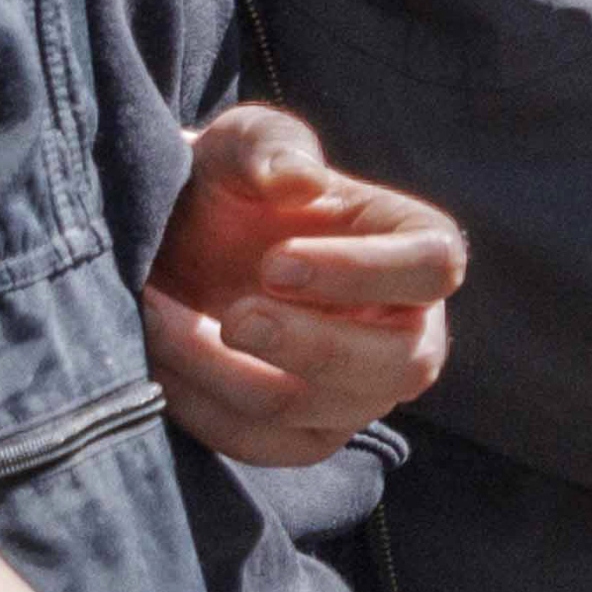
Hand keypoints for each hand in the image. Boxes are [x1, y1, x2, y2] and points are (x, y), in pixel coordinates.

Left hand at [141, 105, 462, 467]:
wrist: (176, 246)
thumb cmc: (230, 189)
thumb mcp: (241, 145)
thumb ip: (268, 145)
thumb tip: (297, 178)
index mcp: (416, 248)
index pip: (433, 267)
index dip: (362, 272)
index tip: (275, 262)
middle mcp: (408, 331)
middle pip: (399, 364)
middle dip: (310, 346)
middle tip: (232, 316)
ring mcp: (362, 393)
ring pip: (316, 411)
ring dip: (226, 372)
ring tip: (160, 320)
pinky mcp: (306, 436)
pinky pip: (263, 446)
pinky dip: (203, 409)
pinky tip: (159, 364)